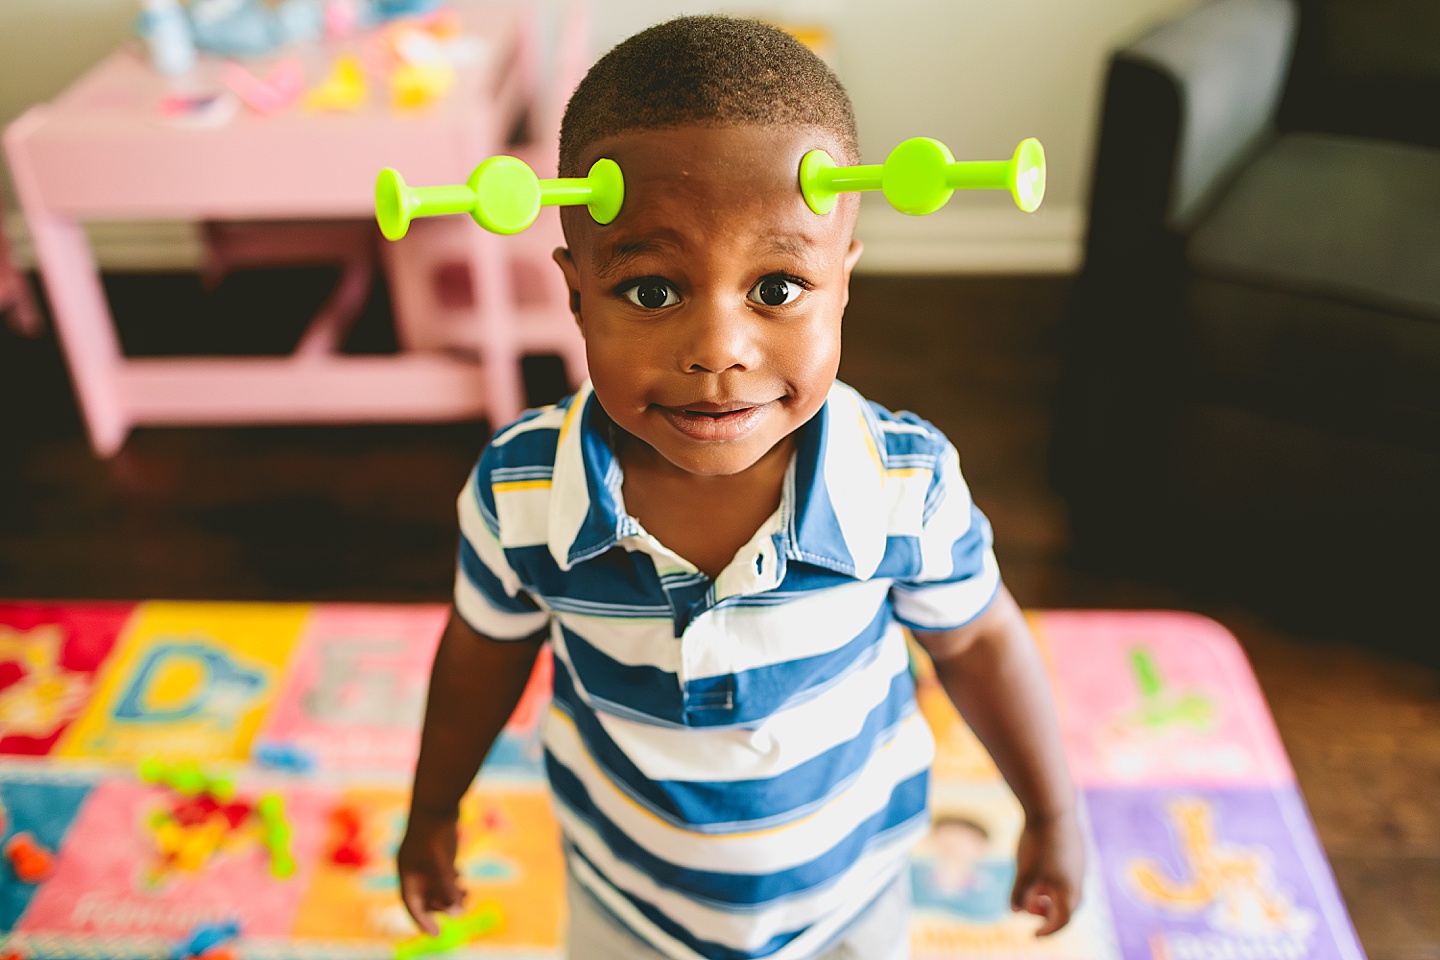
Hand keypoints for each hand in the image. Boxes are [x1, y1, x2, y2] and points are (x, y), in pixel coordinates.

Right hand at [397, 808, 466, 935]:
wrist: (439, 800)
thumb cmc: (435, 830)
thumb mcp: (442, 863)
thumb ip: (448, 888)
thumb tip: (457, 913)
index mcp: (407, 873)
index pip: (412, 905)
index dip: (423, 921)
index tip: (437, 934)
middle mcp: (414, 870)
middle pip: (426, 898)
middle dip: (443, 904)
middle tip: (463, 903)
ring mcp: (425, 862)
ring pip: (437, 887)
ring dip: (450, 893)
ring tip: (467, 892)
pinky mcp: (437, 853)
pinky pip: (443, 875)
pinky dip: (452, 880)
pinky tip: (462, 875)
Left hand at [1010, 808, 1084, 935]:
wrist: (1053, 807)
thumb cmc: (1037, 842)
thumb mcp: (1023, 872)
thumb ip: (1018, 895)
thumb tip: (1014, 911)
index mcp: (1067, 890)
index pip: (1061, 921)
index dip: (1048, 931)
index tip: (1033, 935)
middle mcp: (1078, 879)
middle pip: (1066, 908)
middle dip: (1047, 913)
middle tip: (1028, 908)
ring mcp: (1079, 864)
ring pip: (1067, 890)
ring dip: (1050, 896)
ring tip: (1032, 889)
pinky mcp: (1076, 850)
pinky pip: (1067, 874)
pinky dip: (1053, 881)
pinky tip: (1039, 870)